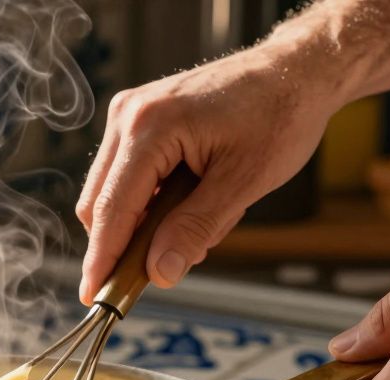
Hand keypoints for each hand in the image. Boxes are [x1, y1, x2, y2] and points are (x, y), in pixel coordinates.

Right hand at [75, 46, 338, 302]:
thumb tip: (160, 272)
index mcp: (149, 127)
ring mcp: (131, 114)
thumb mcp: (244, 182)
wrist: (296, 71)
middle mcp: (129, 116)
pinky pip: (128, 175)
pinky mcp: (140, 119)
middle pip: (100, 203)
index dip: (102, 259)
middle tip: (169, 265)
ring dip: (146, 222)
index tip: (93, 298)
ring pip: (112, 192)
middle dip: (127, 242)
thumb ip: (196, 228)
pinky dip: (152, 201)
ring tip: (205, 217)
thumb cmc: (280, 115)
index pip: (111, 209)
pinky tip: (195, 198)